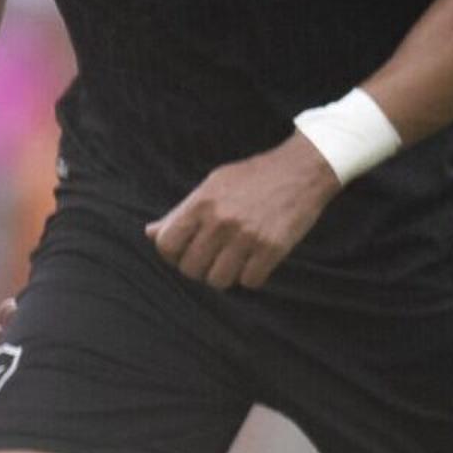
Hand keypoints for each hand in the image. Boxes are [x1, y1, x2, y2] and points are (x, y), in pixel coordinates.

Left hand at [148, 139, 337, 290]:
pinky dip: (252, 276)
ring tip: (235, 260)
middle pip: (191, 269)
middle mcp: (220, 221)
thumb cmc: (253, 176)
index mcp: (201, 203)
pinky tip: (257, 260)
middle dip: (200, 267)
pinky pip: (249, 282)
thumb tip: (150, 233)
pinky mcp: (272, 249)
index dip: (173, 255)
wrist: (302, 170)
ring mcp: (247, 237)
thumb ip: (181, 212)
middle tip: (214, 257)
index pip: (166, 245)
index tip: (186, 252)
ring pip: (218, 280)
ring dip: (225, 275)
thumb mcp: (212, 185)